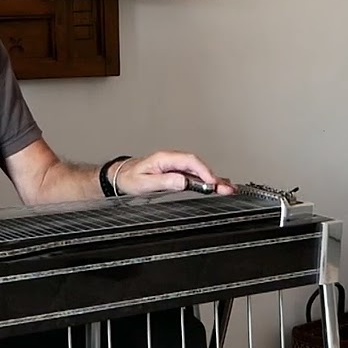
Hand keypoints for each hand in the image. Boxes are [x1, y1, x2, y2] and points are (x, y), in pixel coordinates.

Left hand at [112, 151, 235, 195]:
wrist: (121, 176)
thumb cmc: (129, 178)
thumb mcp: (143, 182)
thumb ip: (164, 181)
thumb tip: (183, 181)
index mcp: (164, 158)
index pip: (189, 161)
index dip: (203, 171)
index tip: (212, 182)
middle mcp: (172, 159)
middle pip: (197, 165)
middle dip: (214, 176)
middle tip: (227, 188)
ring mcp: (175, 165)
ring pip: (198, 170)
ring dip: (212, 179)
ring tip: (227, 188)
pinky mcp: (176, 171)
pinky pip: (194, 174)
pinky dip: (206, 180)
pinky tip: (216, 185)